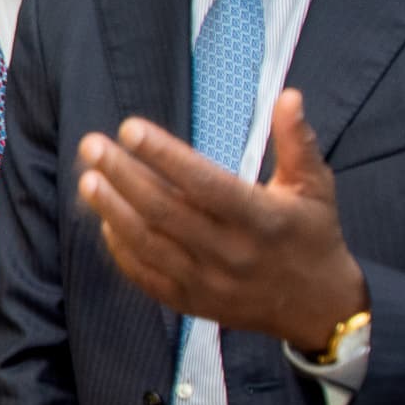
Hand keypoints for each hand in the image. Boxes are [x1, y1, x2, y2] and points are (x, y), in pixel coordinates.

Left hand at [76, 91, 367, 355]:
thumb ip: (298, 141)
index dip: (164, 156)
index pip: (204, 184)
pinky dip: (121, 249)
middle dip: (122, 175)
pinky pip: (146, 275)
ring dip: (112, 209)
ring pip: (148, 244)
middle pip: (165, 211)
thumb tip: (288, 96)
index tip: (129, 128)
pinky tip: (104, 220)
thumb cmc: (312, 236)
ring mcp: (208, 282)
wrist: (317, 308)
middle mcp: (231, 252)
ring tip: (87, 178)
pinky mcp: (191, 302)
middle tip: (91, 145)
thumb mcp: (316, 187)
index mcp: (261, 219)